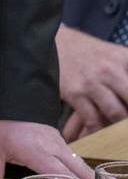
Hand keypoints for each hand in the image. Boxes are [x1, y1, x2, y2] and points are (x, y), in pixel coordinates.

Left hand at [0, 120, 93, 178]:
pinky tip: (92, 178)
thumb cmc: (1, 119)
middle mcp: (52, 148)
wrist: (8, 92)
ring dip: (93, 177)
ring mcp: (57, 143)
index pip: (59, 173)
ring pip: (79, 163)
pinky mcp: (57, 140)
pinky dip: (85, 169)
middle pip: (77, 170)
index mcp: (38, 151)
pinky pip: (74, 158)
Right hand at [57, 24, 127, 140]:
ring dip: (121, 128)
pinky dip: (100, 132)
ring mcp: (92, 81)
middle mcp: (110, 69)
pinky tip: (103, 134)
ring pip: (116, 114)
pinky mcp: (75, 93)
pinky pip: (93, 121)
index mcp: (125, 58)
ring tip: (122, 134)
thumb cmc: (92, 54)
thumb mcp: (117, 56)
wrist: (57, 44)